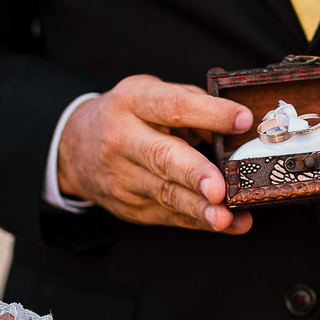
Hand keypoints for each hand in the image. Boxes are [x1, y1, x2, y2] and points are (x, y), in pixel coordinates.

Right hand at [57, 74, 252, 232]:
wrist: (76, 149)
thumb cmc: (129, 116)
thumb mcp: (152, 96)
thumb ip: (194, 105)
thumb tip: (239, 127)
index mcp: (133, 101)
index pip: (172, 106)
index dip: (209, 113)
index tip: (243, 120)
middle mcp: (123, 139)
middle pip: (161, 156)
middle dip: (192, 173)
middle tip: (219, 187)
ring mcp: (123, 177)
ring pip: (166, 194)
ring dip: (198, 209)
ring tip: (226, 217)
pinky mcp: (131, 207)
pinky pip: (171, 216)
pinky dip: (200, 221)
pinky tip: (229, 224)